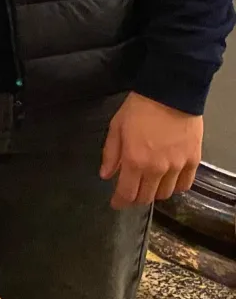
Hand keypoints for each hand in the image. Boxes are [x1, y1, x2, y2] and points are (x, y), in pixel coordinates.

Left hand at [100, 92, 202, 208]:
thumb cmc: (138, 108)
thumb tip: (105, 175)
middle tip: (130, 193)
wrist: (170, 95)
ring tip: (148, 185)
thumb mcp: (116, 127)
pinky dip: (175, 187)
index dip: (120, 202)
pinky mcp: (193, 162)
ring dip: (154, 193)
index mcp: (134, 161)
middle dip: (135, 198)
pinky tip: (168, 181)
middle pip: (146, 197)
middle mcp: (156, 169)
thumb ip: (110, 153)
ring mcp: (177, 167)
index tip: (115, 204)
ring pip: (165, 194)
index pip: (127, 193)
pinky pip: (185, 185)